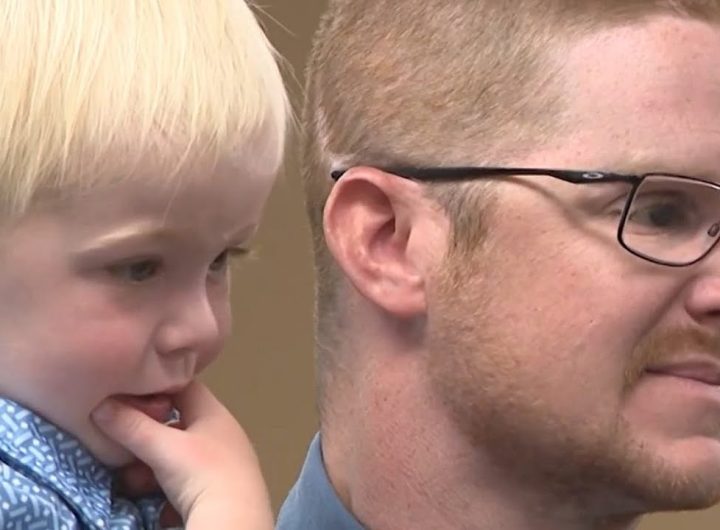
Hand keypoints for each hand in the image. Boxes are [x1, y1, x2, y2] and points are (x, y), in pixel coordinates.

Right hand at [92, 381, 273, 529]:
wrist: (234, 521)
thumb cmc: (202, 473)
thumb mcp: (162, 448)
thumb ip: (131, 426)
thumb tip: (100, 405)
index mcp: (214, 412)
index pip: (183, 385)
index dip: (156, 386)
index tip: (128, 394)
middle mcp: (221, 432)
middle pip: (177, 424)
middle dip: (147, 437)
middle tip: (124, 447)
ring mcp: (222, 461)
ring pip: (178, 457)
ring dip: (153, 468)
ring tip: (134, 480)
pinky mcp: (219, 489)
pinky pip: (186, 481)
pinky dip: (168, 489)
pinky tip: (158, 504)